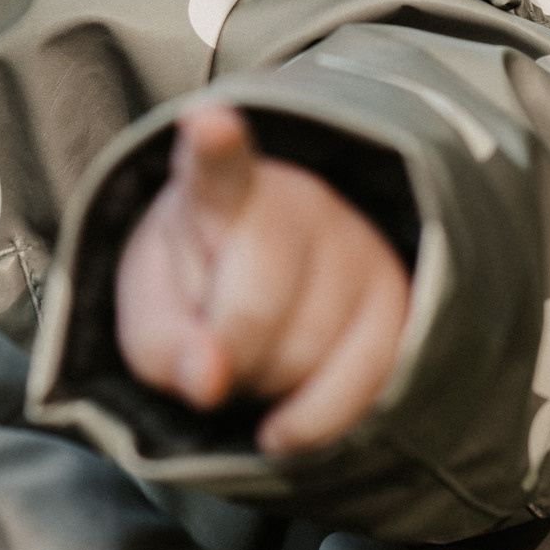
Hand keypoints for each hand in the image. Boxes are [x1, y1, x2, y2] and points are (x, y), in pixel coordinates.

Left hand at [114, 102, 412, 456]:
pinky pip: (361, 382)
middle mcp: (299, 201)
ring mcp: (357, 244)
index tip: (207, 124)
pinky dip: (312, 420)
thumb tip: (211, 380)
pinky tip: (279, 425)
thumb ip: (163, 348)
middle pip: (255, 305)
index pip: (218, 167)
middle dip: (224, 350)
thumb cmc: (198, 295)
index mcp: (218, 189)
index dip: (214, 147)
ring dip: (266, 382)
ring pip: (306, 351)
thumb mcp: (152, 317)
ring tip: (256, 352)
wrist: (263, 294)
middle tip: (213, 340)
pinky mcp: (397, 299)